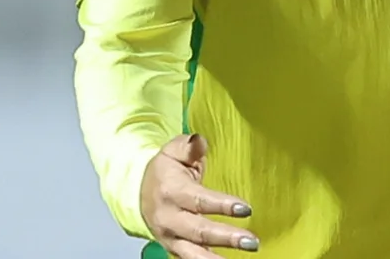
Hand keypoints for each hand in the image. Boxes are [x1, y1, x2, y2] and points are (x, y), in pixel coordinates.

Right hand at [140, 134, 258, 255]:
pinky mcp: (173, 247)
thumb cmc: (165, 170)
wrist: (138, 191)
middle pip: (198, 231)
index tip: (246, 209)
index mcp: (171, 191)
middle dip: (226, 238)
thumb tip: (199, 141)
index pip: (199, 200)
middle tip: (251, 242)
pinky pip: (188, 258)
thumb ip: (189, 147)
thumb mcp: (173, 151)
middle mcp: (169, 217)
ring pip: (191, 252)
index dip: (222, 205)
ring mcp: (169, 236)